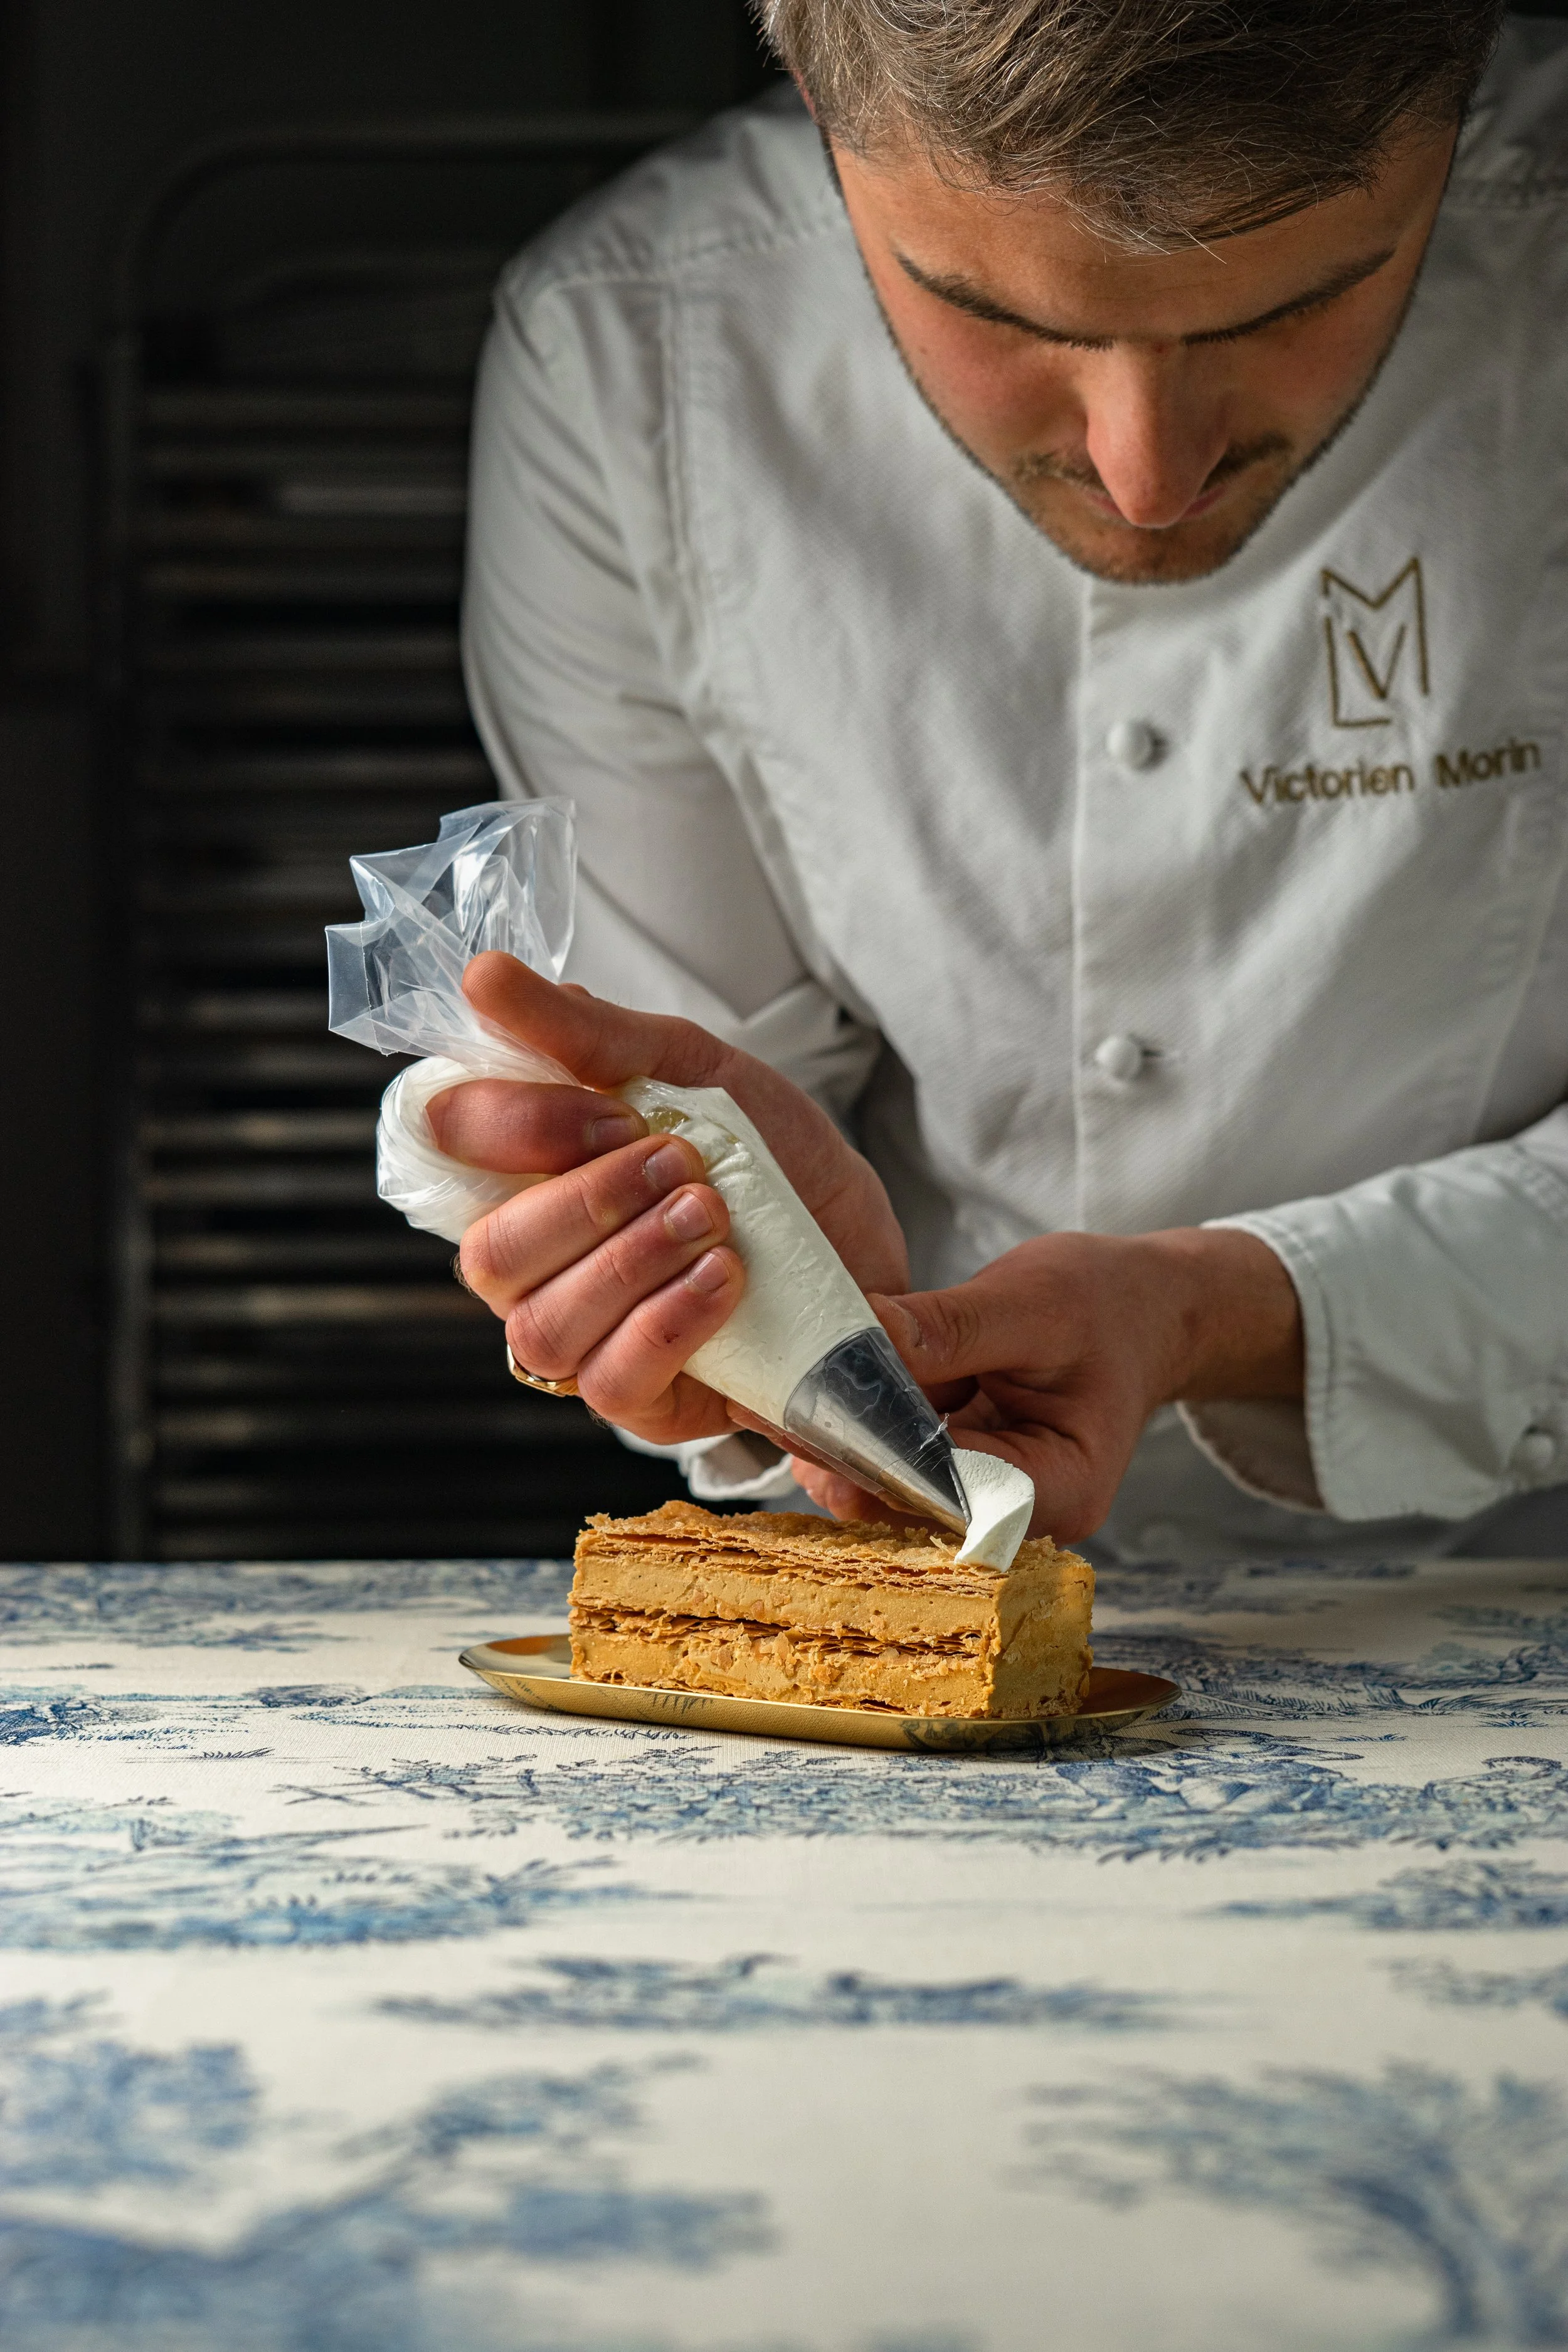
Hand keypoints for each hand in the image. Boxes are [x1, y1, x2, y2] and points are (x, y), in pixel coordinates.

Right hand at [427, 953, 907, 1444]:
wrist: (862, 1239)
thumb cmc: (765, 1156)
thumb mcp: (690, 1069)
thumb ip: (587, 1033)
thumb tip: (482, 974)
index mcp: (524, 1171)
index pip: (447, 1147)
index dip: (514, 1128)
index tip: (615, 1111)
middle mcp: (533, 1262)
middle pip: (490, 1254)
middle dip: (589, 1200)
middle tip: (681, 1162)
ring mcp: (579, 1340)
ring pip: (544, 1325)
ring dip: (634, 1261)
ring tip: (714, 1216)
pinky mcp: (638, 1402)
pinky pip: (610, 1382)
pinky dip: (669, 1322)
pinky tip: (725, 1279)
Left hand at [790, 1227, 1303, 1542]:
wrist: (1141, 1307)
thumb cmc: (1108, 1305)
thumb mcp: (1033, 1301)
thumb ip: (948, 1326)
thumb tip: (860, 1332)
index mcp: (1059, 1491)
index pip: (951, 1499)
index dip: (877, 1466)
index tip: (812, 1427)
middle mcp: (1016, 1513)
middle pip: (912, 1505)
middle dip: (842, 1457)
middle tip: (770, 1411)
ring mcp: (982, 1494)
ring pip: (892, 1484)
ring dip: (838, 1441)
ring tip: (776, 1398)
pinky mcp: (953, 1465)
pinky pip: (894, 1456)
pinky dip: (858, 1423)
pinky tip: (811, 1391)